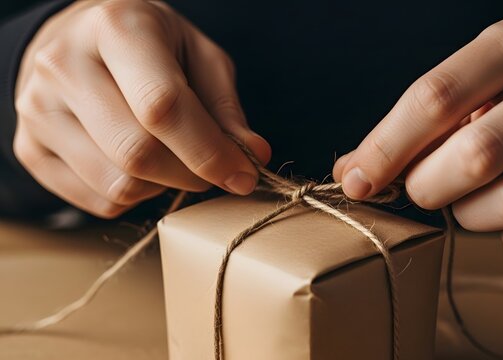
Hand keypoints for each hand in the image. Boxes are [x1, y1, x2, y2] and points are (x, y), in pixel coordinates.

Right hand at [14, 0, 270, 217]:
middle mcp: (64, 65)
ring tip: (173, 159)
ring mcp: (37, 109)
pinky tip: (140, 165)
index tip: (244, 174)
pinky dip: (134, 196)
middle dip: (191, 175)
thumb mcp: (198, 56)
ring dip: (163, 187)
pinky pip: (98, 200)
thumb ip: (225, 107)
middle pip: (137, 153)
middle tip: (214, 171)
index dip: (209, 151)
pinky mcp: (29, 148)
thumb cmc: (150, 46)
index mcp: (116, 28)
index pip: (162, 106)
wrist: (79, 40)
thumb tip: (253, 156)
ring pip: (118, 185)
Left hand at [333, 14, 502, 255]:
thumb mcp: (471, 84)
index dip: (386, 148)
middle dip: (428, 187)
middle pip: (477, 155)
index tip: (357, 182)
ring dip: (471, 217)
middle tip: (421, 190)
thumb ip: (414, 123)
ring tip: (467, 202)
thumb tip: (352, 173)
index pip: (436, 98)